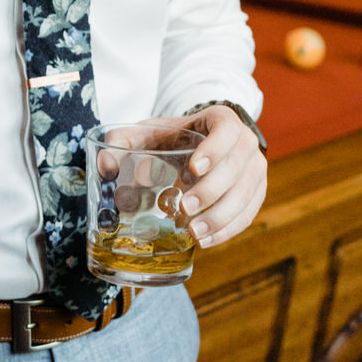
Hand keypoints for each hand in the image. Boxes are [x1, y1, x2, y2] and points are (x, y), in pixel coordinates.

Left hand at [111, 106, 266, 248]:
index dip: (214, 149)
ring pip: (246, 195)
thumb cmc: (172, 138)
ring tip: (193, 233)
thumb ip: (120, 142)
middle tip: (184, 207)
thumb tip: (104, 167)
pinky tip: (206, 241)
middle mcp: (246, 143)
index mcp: (222, 120)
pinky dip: (229, 229)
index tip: (192, 168)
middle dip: (212, 191)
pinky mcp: (256, 193)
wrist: (202, 143)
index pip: (226, 130)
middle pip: (237, 168)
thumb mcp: (147, 133)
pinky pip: (248, 213)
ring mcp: (256, 169)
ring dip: (221, 217)